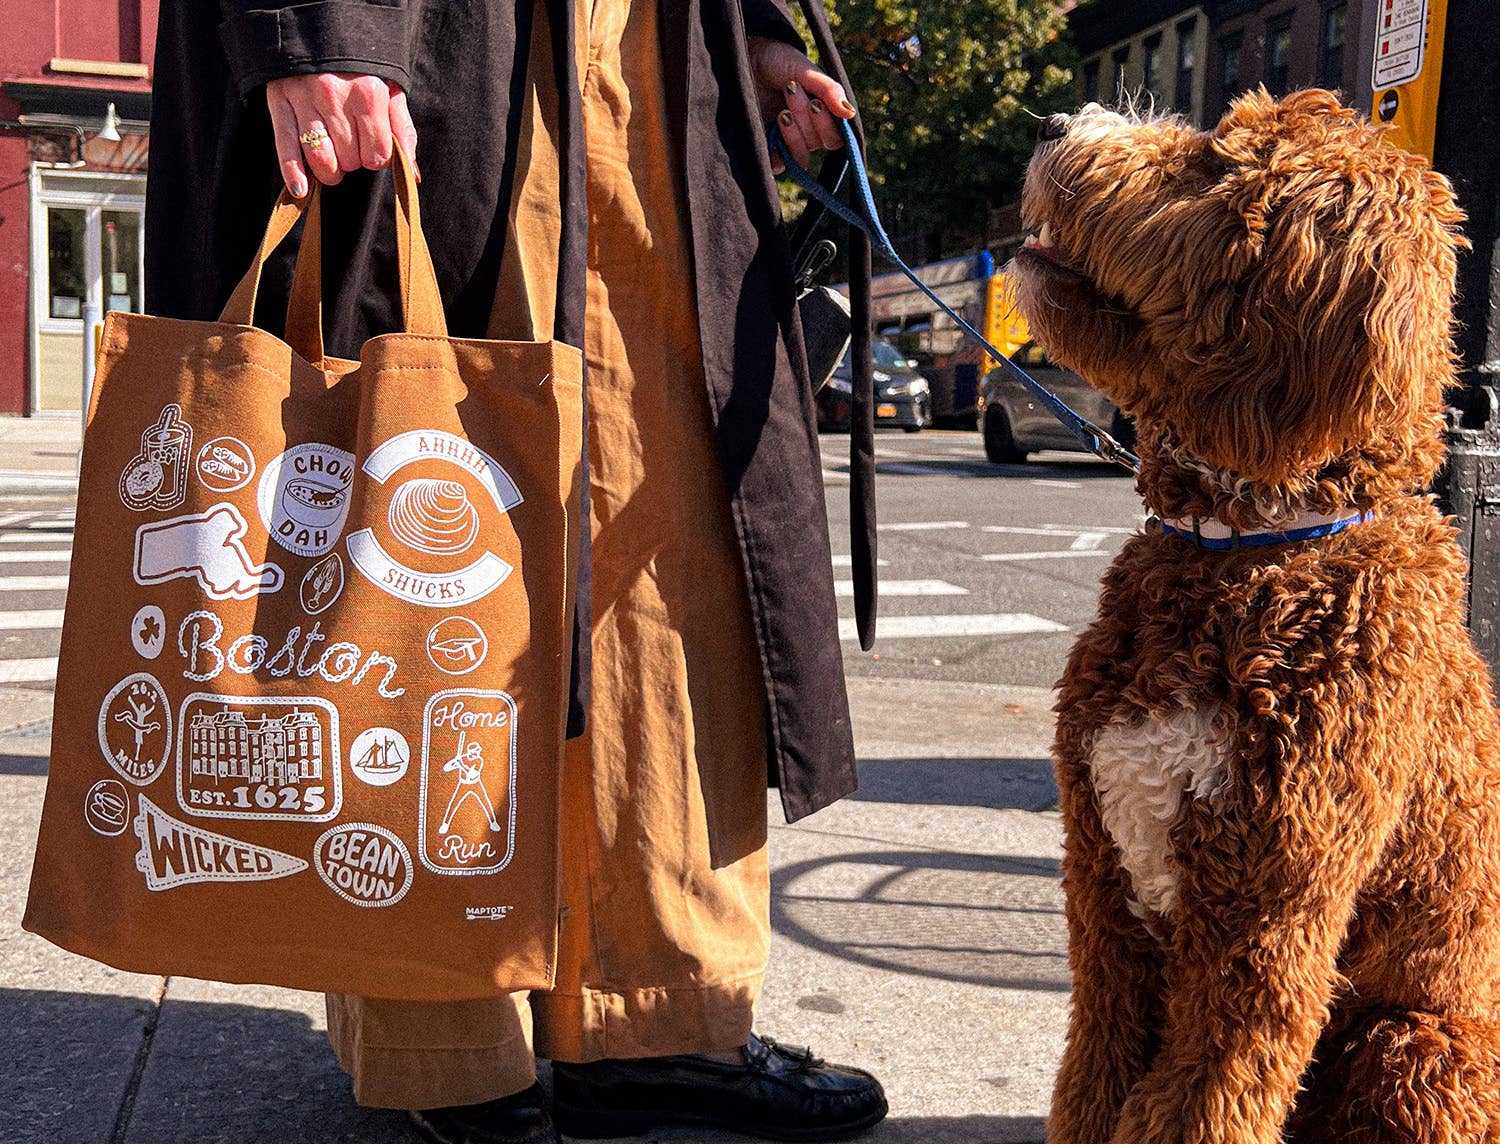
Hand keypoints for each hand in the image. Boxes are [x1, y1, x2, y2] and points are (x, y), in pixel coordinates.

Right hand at [266, 73, 418, 196]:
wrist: (317, 34)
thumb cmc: (360, 72)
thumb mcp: (390, 92)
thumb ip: (403, 131)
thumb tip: (413, 174)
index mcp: (368, 95)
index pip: (377, 157)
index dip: (375, 158)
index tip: (370, 148)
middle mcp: (336, 98)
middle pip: (349, 161)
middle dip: (352, 161)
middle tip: (349, 146)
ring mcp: (304, 101)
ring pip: (321, 160)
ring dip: (329, 172)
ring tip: (332, 162)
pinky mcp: (279, 104)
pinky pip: (286, 148)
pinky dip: (294, 174)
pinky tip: (302, 189)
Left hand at [746, 38, 855, 174]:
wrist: (746, 59)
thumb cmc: (779, 62)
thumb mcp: (806, 71)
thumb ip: (829, 90)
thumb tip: (850, 114)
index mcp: (822, 116)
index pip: (836, 138)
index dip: (828, 125)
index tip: (816, 102)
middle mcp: (807, 133)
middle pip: (817, 144)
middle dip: (806, 120)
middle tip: (791, 91)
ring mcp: (786, 143)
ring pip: (800, 157)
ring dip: (794, 135)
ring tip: (782, 111)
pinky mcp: (766, 148)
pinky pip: (778, 166)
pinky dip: (777, 154)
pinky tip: (772, 130)